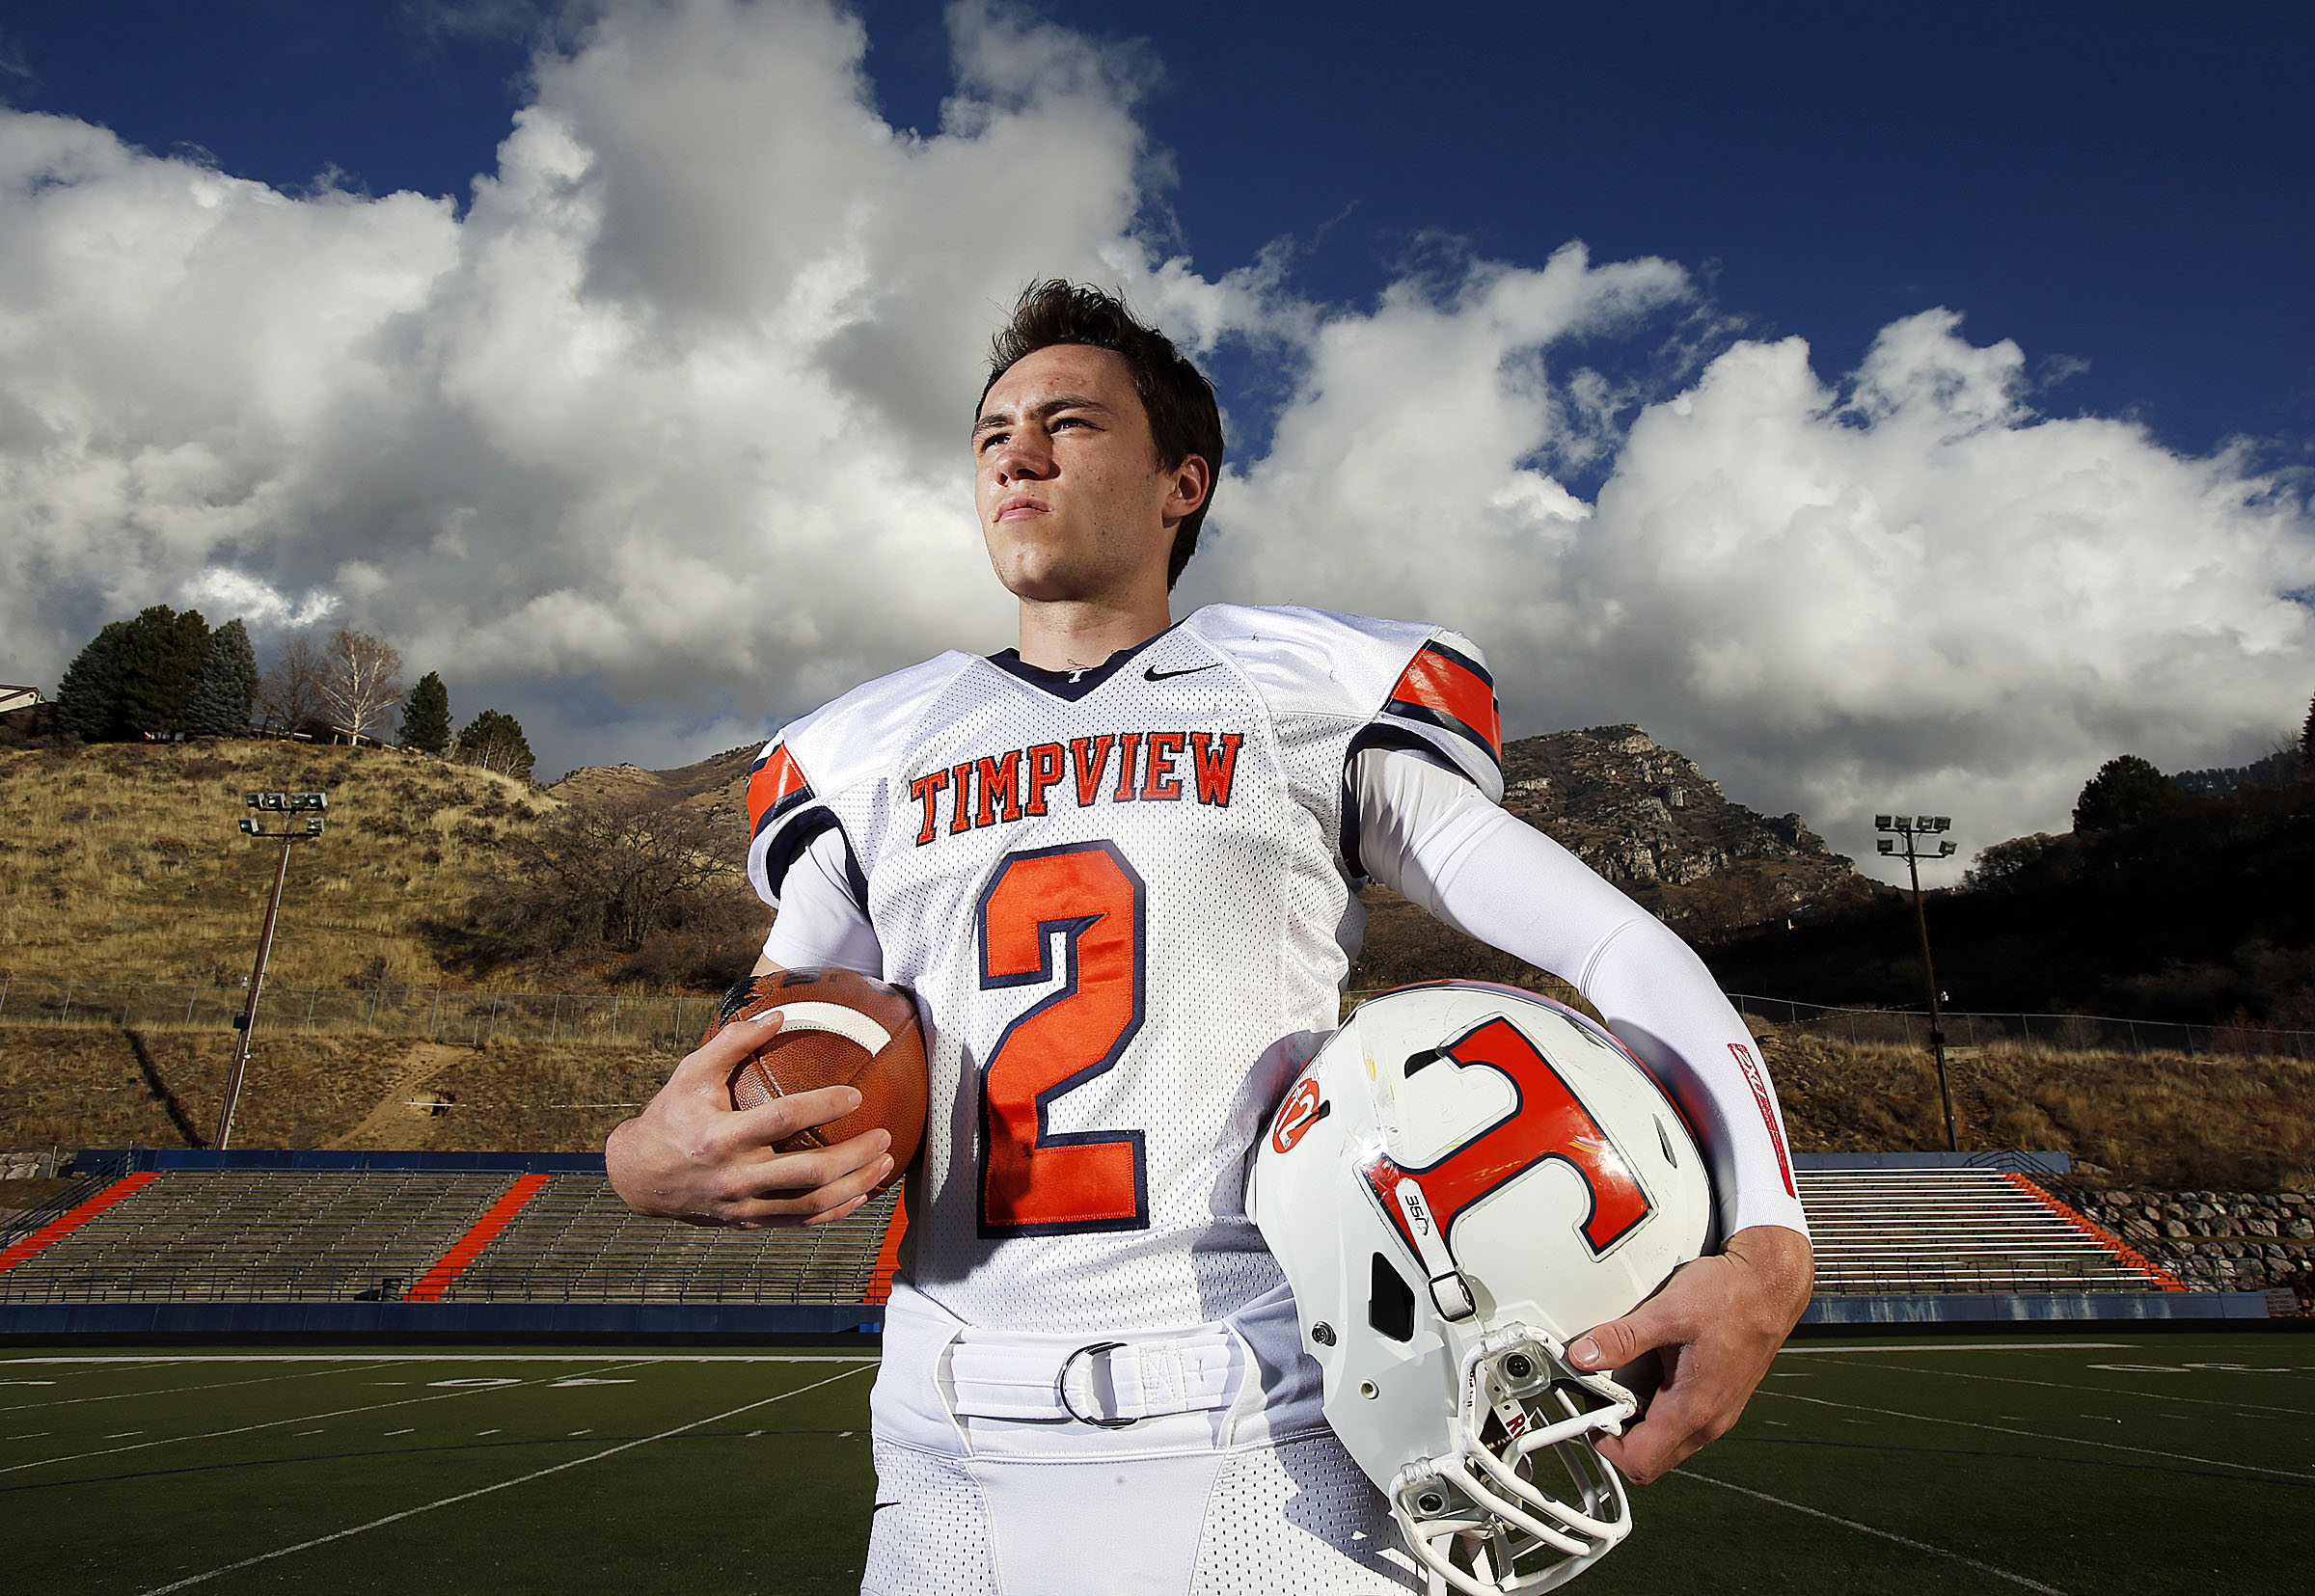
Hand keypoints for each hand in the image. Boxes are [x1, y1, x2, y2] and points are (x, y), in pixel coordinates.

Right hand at [605, 1012, 894, 1227]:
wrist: (637, 1176)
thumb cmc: (670, 1115)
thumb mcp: (691, 1072)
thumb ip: (733, 1042)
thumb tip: (778, 1013)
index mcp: (719, 1137)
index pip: (780, 1121)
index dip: (820, 1107)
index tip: (856, 1095)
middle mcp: (734, 1176)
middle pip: (805, 1172)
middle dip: (853, 1157)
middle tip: (884, 1136)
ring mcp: (743, 1205)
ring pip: (810, 1203)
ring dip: (854, 1186)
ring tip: (885, 1164)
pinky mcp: (749, 1221)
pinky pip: (800, 1222)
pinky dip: (835, 1211)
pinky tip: (861, 1195)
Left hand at [1564, 1224, 1813, 1482]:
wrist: (1771, 1287)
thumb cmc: (1731, 1297)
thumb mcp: (1667, 1312)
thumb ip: (1622, 1338)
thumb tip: (1582, 1355)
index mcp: (1694, 1410)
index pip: (1639, 1463)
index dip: (1605, 1445)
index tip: (1588, 1415)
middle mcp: (1709, 1422)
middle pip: (1651, 1461)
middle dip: (1618, 1437)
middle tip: (1600, 1399)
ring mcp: (1718, 1414)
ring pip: (1666, 1444)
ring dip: (1638, 1424)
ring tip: (1622, 1385)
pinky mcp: (1720, 1400)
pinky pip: (1681, 1424)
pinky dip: (1658, 1411)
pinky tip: (1649, 1374)